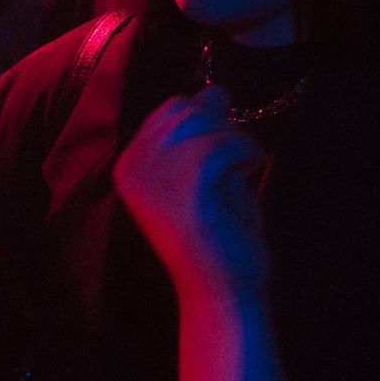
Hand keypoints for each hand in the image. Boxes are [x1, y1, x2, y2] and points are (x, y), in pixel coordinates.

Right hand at [113, 88, 271, 305]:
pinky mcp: (186, 190)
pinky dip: (246, 152)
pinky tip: (250, 171)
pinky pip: (223, 145)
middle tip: (237, 162)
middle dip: (221, 127)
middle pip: (186, 109)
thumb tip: (215, 90)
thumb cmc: (217, 233)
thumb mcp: (208, 171)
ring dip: (235, 141)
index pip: (171, 108)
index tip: (224, 153)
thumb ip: (206, 131)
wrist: (223, 289)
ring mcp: (155, 179)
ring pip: (205, 124)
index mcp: (129, 166)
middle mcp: (132, 169)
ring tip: (243, 169)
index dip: (209, 119)